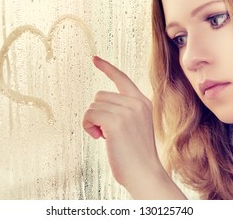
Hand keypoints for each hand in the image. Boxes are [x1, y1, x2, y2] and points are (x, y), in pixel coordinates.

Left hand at [83, 56, 185, 198]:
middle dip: (98, 113)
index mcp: (142, 102)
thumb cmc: (135, 155)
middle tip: (106, 132)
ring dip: (93, 121)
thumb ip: (123, 111)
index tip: (94, 59)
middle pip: (100, 95)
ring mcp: (127, 111)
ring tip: (104, 136)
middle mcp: (136, 103)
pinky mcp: (116, 121)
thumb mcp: (135, 126)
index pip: (122, 79)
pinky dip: (88, 126)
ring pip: (94, 105)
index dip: (107, 68)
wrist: (144, 174)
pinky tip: (98, 138)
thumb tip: (98, 105)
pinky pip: (89, 114)